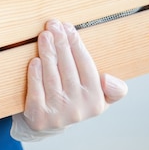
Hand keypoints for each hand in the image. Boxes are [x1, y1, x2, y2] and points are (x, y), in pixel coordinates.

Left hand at [11, 19, 127, 140]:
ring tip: (45, 35)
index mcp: (96, 101)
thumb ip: (113, 90)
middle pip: (68, 68)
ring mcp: (57, 113)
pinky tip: (35, 60)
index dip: (76, 45)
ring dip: (48, 53)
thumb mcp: (100, 97)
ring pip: (52, 76)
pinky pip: (37, 90)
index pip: (86, 66)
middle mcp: (78, 108)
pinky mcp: (38, 115)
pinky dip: (35, 74)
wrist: (48, 124)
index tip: (68, 27)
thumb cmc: (75, 101)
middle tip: (53, 25)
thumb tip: (108, 80)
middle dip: (60, 43)